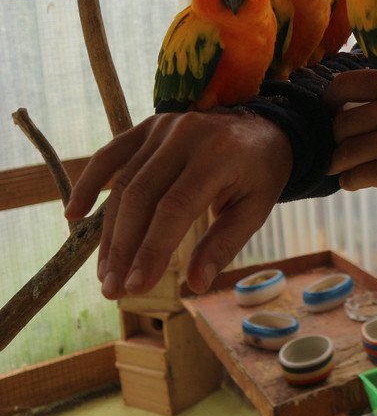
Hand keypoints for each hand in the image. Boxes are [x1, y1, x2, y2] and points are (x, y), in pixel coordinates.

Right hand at [65, 110, 291, 297]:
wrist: (264, 125)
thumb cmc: (261, 171)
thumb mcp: (256, 207)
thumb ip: (224, 243)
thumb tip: (196, 284)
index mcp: (219, 155)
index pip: (174, 208)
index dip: (152, 249)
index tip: (136, 287)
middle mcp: (187, 135)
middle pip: (141, 197)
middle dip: (124, 248)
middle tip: (114, 290)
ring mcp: (165, 126)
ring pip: (124, 183)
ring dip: (109, 232)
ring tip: (106, 273)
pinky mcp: (149, 125)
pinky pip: (110, 154)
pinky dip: (89, 182)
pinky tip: (74, 214)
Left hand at [324, 69, 376, 198]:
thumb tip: (360, 101)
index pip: (345, 85)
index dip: (332, 99)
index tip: (333, 107)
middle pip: (341, 123)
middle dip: (338, 137)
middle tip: (344, 143)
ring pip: (344, 152)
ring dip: (339, 162)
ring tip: (343, 165)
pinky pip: (356, 176)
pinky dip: (349, 180)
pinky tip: (354, 179)